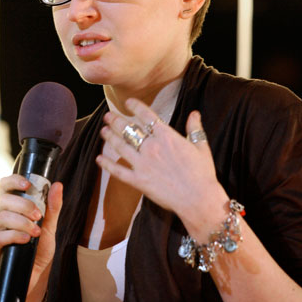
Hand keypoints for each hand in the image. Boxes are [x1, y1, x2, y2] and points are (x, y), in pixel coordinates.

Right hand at [0, 175, 62, 281]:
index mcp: (10, 207)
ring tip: (35, 232)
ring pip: (2, 217)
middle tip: (38, 215)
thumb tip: (57, 185)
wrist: (36, 274)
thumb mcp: (49, 225)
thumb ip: (52, 206)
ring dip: (22, 222)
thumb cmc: (39, 248)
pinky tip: (26, 239)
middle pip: (4, 200)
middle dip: (24, 206)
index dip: (13, 181)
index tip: (27, 184)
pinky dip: (14, 236)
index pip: (4, 186)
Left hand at [97, 98, 227, 234]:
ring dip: (109, 137)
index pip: (146, 116)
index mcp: (166, 136)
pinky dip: (107, 164)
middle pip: (128, 129)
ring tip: (103, 130)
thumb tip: (195, 113)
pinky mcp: (138, 181)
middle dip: (116, 120)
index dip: (135, 106)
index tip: (127, 102)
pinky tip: (99, 159)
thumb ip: (194, 128)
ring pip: (120, 146)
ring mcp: (143, 164)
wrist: (198, 199)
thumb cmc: (202, 173)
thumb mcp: (201, 147)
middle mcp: (151, 147)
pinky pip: (118, 171)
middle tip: (108, 116)